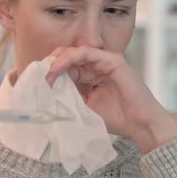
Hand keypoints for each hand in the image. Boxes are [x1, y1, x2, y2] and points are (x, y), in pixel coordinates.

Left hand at [46, 46, 176, 152]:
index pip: (64, 66)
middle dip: (49, 64)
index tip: (35, 83)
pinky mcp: (112, 60)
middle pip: (66, 56)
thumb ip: (68, 96)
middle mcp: (96, 65)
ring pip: (73, 52)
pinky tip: (56, 69)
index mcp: (90, 75)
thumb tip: (45, 93)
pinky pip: (85, 52)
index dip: (48, 72)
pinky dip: (68, 59)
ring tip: (45, 74)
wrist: (141, 125)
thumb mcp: (84, 107)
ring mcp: (104, 60)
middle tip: (37, 77)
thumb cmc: (117, 119)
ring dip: (56, 61)